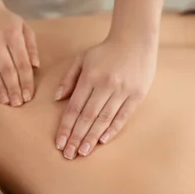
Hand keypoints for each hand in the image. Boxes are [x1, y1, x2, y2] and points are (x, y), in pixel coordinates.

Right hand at [0, 7, 38, 106]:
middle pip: (7, 70)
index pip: (22, 62)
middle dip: (14, 89)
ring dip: (0, 89)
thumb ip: (31, 46)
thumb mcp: (23, 26)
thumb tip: (36, 67)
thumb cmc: (4, 20)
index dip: (26, 81)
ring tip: (6, 102)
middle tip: (18, 104)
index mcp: (13, 34)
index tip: (29, 96)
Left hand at [54, 36, 156, 158]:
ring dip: (92, 137)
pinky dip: (112, 129)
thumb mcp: (82, 59)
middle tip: (69, 154)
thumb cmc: (105, 52)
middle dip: (77, 137)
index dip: (66, 127)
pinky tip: (102, 141)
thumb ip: (68, 79)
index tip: (59, 142)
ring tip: (83, 152)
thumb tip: (57, 99)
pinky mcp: (137, 94)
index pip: (75, 107)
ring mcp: (123, 90)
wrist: (135, 39)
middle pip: (88, 116)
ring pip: (104, 119)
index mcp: (90, 77)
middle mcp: (106, 85)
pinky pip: (123, 116)